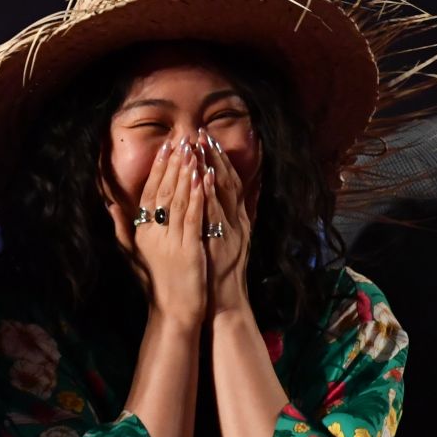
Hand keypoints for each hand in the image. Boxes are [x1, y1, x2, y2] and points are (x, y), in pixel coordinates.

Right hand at [126, 136, 207, 329]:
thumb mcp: (134, 255)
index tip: (166, 148)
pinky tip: (204, 177)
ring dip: (186, 173)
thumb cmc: (157, 284)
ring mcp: (170, 240)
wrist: (174, 311)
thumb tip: (110, 206)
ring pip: (178, 200)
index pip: (148, 194)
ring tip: (193, 150)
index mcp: (142, 233)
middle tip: (181, 139)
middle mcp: (153, 233)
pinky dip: (198, 196)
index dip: (157, 170)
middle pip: (163, 192)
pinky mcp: (188, 248)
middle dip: (173, 164)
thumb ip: (122, 229)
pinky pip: (193, 216)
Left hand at [200, 129, 253, 319]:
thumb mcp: (212, 244)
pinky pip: (218, 214)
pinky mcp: (226, 241)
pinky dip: (212, 195)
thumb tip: (203, 203)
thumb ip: (210, 221)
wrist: (219, 303)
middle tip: (201, 134)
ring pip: (225, 193)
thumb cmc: (211, 274)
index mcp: (231, 221)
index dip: (213, 161)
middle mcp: (235, 221)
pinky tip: (205, 177)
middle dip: (214, 157)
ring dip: (214, 168)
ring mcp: (232, 230)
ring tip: (202, 146)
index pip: (223, 184)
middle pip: (226, 182)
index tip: (201, 140)